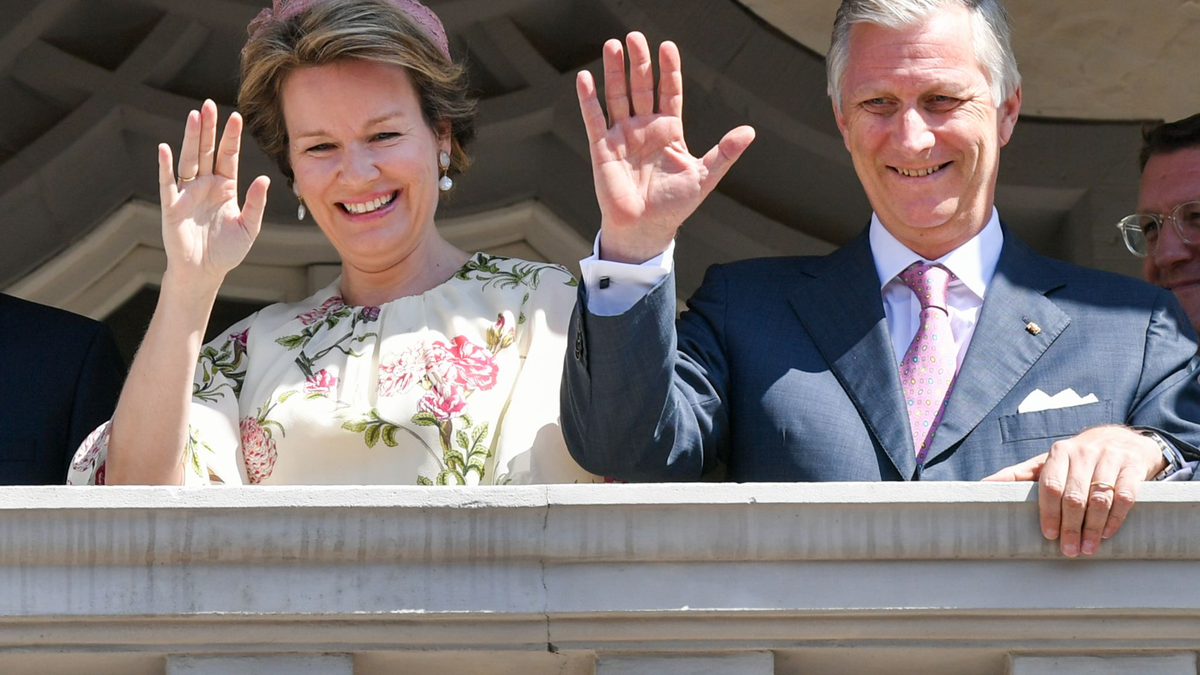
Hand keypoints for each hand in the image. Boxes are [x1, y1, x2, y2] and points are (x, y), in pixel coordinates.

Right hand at [158, 99, 269, 286]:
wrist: (203, 272)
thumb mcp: (248, 227)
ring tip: (194, 116)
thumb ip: (256, 203)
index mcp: (225, 187)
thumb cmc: (227, 251)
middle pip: (207, 151)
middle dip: (209, 128)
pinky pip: (168, 182)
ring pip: (189, 160)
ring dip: (191, 139)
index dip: (231, 137)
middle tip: (210, 104)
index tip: (237, 116)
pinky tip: (164, 148)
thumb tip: (264, 180)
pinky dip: (165, 166)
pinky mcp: (171, 206)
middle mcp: (205, 185)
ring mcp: (187, 193)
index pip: (228, 156)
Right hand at [577, 32, 754, 263]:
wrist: (645, 228)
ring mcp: (622, 135)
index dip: (668, 70)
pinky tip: (585, 77)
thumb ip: (724, 152)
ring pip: (617, 95)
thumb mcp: (704, 176)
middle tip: (635, 37)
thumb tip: (750, 132)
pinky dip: (588, 98)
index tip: (667, 47)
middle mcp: (644, 128)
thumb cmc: (675, 205)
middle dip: (638, 62)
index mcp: (669, 130)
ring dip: (614, 71)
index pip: (669, 91)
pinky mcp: (602, 147)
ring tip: (612, 45)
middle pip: (641, 86)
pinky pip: (594, 118)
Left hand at [984, 425, 1167, 556]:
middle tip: (1069, 550)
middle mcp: (1083, 452)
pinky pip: (1125, 495)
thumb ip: (1018, 475)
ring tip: (1088, 548)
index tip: (1048, 535)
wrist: (1121, 439)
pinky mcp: (1133, 466)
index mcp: (1058, 453)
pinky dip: (1116, 517)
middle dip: (1070, 525)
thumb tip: (983, 485)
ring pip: (1100, 497)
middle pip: (1074, 495)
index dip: (1048, 512)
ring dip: (1093, 527)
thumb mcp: (1047, 462)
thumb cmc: (1076, 459)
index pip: (1050, 485)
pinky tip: (1108, 534)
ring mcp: (1110, 458)